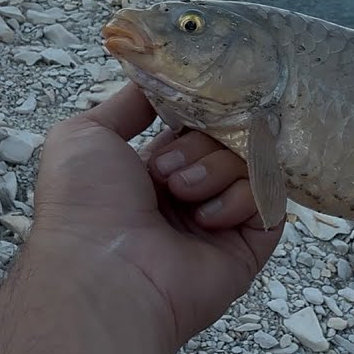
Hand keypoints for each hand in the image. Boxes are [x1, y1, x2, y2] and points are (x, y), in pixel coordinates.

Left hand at [31, 82, 283, 353]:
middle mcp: (190, 194)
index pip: (195, 124)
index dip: (195, 112)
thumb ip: (128, 102)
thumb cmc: (85, 206)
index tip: (189, 108)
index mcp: (154, 170)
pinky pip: (269, 199)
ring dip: (214, 170)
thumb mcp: (85, 133)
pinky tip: (206, 218)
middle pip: (224, 138)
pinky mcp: (250, 244)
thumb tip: (157, 79)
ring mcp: (221, 220)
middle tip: (164, 171)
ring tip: (181, 196)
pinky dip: (240, 198)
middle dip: (197, 144)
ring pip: (248, 162)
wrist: (104, 274)